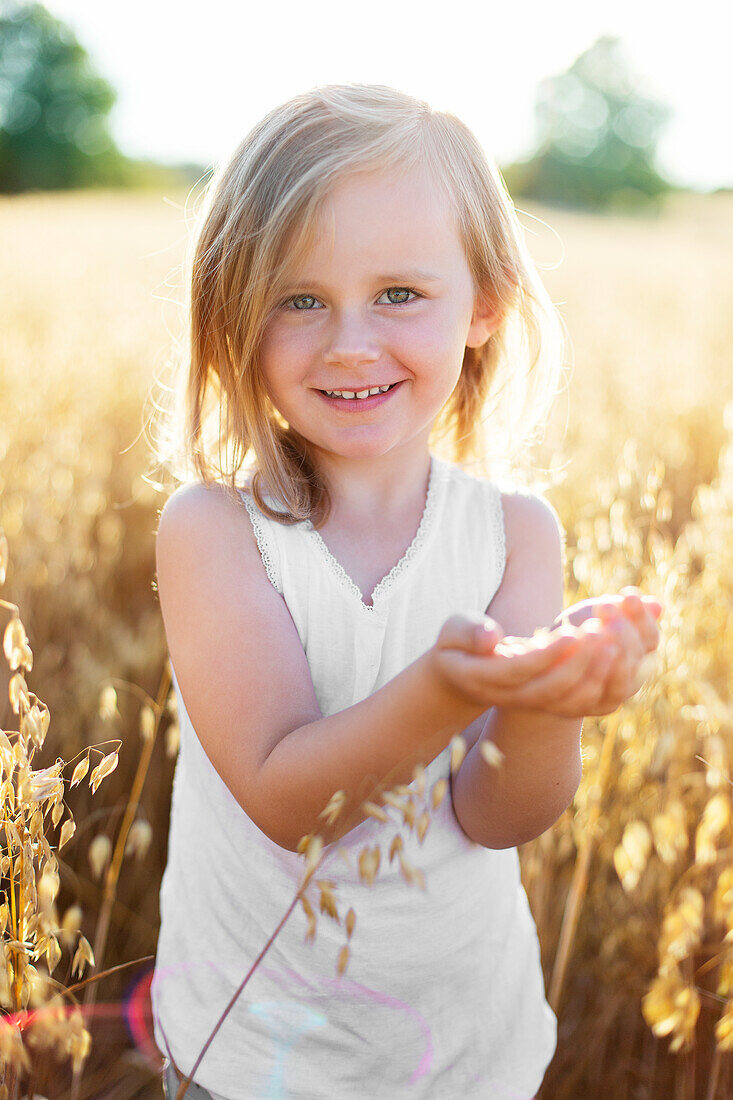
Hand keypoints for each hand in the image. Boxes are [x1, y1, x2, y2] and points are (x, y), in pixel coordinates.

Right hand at [431, 587, 662, 718]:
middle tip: (602, 631)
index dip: (547, 654)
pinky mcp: (550, 705)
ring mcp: (531, 704)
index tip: (572, 631)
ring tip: (614, 638)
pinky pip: (581, 701)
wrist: (464, 676)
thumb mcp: (452, 631)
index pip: (519, 670)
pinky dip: (602, 680)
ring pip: (569, 700)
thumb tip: (492, 638)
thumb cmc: (457, 645)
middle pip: (550, 689)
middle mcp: (509, 698)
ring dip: (596, 672)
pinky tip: (617, 650)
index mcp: (482, 678)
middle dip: (579, 662)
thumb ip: (468, 631)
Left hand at [552, 587, 662, 713]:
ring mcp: (617, 694)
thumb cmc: (577, 634)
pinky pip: (599, 695)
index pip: (650, 636)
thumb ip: (622, 611)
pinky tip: (581, 651)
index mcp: (642, 652)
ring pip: (622, 679)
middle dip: (622, 629)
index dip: (640, 615)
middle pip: (637, 655)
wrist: (548, 669)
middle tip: (604, 606)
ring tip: (596, 630)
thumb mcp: (597, 616)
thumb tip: (656, 605)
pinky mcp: (596, 707)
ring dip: (610, 652)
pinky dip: (593, 674)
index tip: (626, 594)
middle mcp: (636, 676)